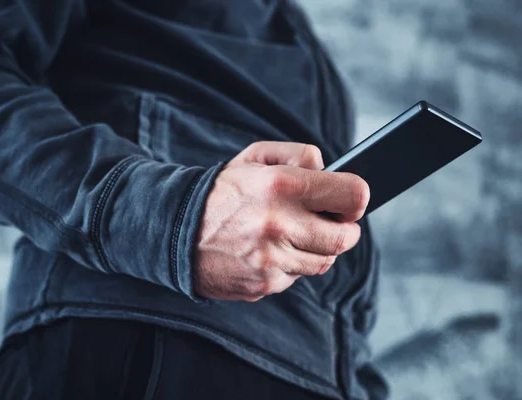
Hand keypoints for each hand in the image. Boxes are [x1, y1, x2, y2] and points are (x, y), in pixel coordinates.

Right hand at [194, 141, 369, 301]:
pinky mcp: (264, 283)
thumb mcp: (254, 157)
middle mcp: (279, 224)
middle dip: (343, 230)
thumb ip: (298, 155)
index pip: (352, 195)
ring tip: (291, 235)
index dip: (356, 199)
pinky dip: (290, 265)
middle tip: (329, 222)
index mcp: (280, 185)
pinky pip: (296, 277)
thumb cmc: (220, 192)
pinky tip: (268, 252)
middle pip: (345, 238)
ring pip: (324, 261)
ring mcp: (272, 259)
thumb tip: (330, 169)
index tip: (349, 202)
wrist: (174, 231)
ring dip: (316, 249)